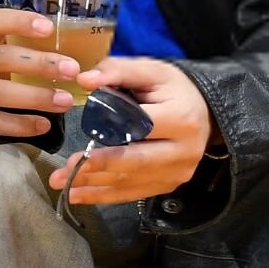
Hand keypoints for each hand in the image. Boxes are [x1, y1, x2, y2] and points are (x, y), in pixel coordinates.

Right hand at [0, 8, 82, 138]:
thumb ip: (21, 46)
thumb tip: (69, 50)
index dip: (20, 22)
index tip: (49, 28)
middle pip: (1, 58)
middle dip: (39, 64)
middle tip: (72, 70)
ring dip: (34, 96)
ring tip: (65, 101)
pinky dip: (20, 124)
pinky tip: (44, 124)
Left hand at [48, 57, 212, 207]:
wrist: (206, 112)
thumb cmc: (173, 89)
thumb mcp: (151, 71)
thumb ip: (117, 71)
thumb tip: (84, 80)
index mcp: (181, 119)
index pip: (141, 130)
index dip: (111, 141)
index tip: (80, 151)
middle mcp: (183, 151)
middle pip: (135, 163)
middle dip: (97, 169)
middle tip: (64, 172)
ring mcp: (177, 173)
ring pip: (131, 183)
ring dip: (94, 186)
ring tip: (63, 184)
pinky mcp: (168, 185)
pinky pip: (134, 193)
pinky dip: (105, 196)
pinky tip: (79, 196)